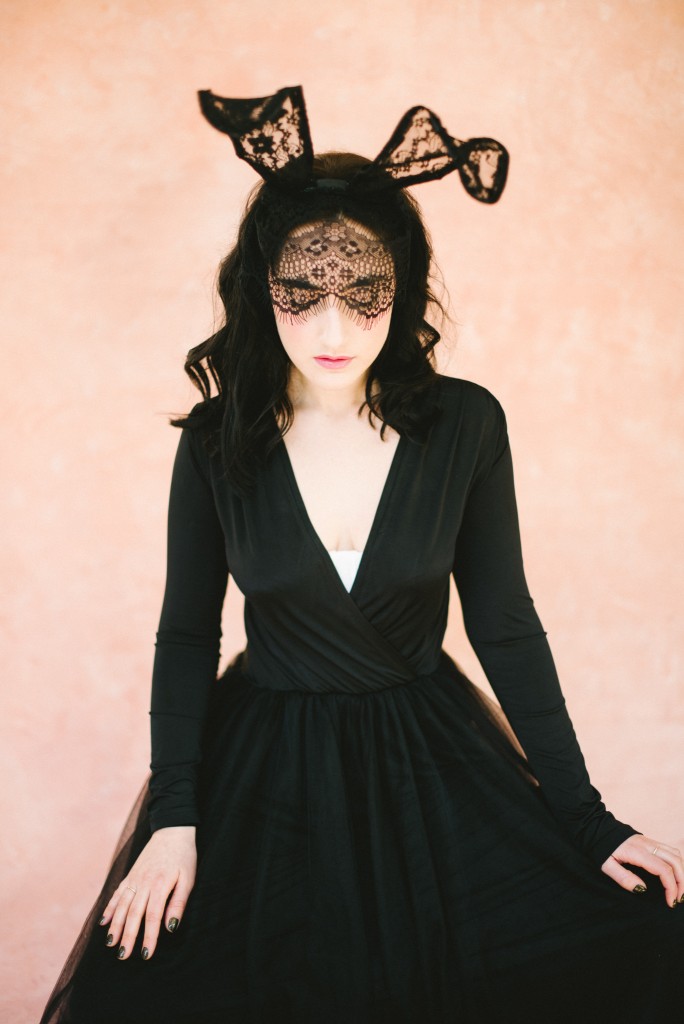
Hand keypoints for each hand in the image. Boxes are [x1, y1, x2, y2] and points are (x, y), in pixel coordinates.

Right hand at [98, 825, 196, 959]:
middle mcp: (143, 883)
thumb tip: (170, 927)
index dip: (149, 937)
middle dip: (127, 937)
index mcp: (160, 885)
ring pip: (121, 906)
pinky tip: (103, 922)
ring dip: (115, 926)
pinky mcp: (130, 875)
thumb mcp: (188, 878)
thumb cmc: (184, 856)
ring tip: (111, 944)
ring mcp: (134, 878)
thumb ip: (178, 902)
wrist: (172, 830)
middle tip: (123, 956)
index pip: (152, 917)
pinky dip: (109, 908)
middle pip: (133, 914)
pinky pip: (117, 894)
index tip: (146, 955)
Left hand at [601, 834, 683, 907]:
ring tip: (679, 889)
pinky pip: (670, 851)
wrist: (597, 828)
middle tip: (678, 899)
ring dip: (682, 872)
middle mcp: (648, 845)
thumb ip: (623, 878)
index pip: (664, 869)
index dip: (671, 887)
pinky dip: (677, 864)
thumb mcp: (606, 865)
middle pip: (675, 861)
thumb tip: (642, 889)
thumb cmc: (601, 848)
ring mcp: (650, 841)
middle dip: (682, 882)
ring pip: (676, 854)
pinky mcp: (650, 841)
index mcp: (638, 852)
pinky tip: (674, 875)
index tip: (670, 902)